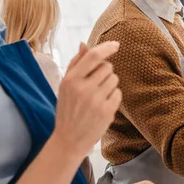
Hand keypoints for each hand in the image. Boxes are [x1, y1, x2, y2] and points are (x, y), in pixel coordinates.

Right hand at [53, 42, 121, 156]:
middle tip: (96, 84)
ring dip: (109, 84)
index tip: (116, 45)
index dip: (106, 47)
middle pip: (107, 66)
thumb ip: (75, 64)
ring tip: (98, 96)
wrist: (69, 139)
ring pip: (114, 79)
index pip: (93, 56)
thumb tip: (84, 44)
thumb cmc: (68, 109)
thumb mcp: (65, 86)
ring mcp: (96, 100)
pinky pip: (118, 93)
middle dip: (105, 72)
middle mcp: (83, 89)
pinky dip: (113, 97)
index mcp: (71, 80)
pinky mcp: (107, 111)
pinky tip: (103, 105)